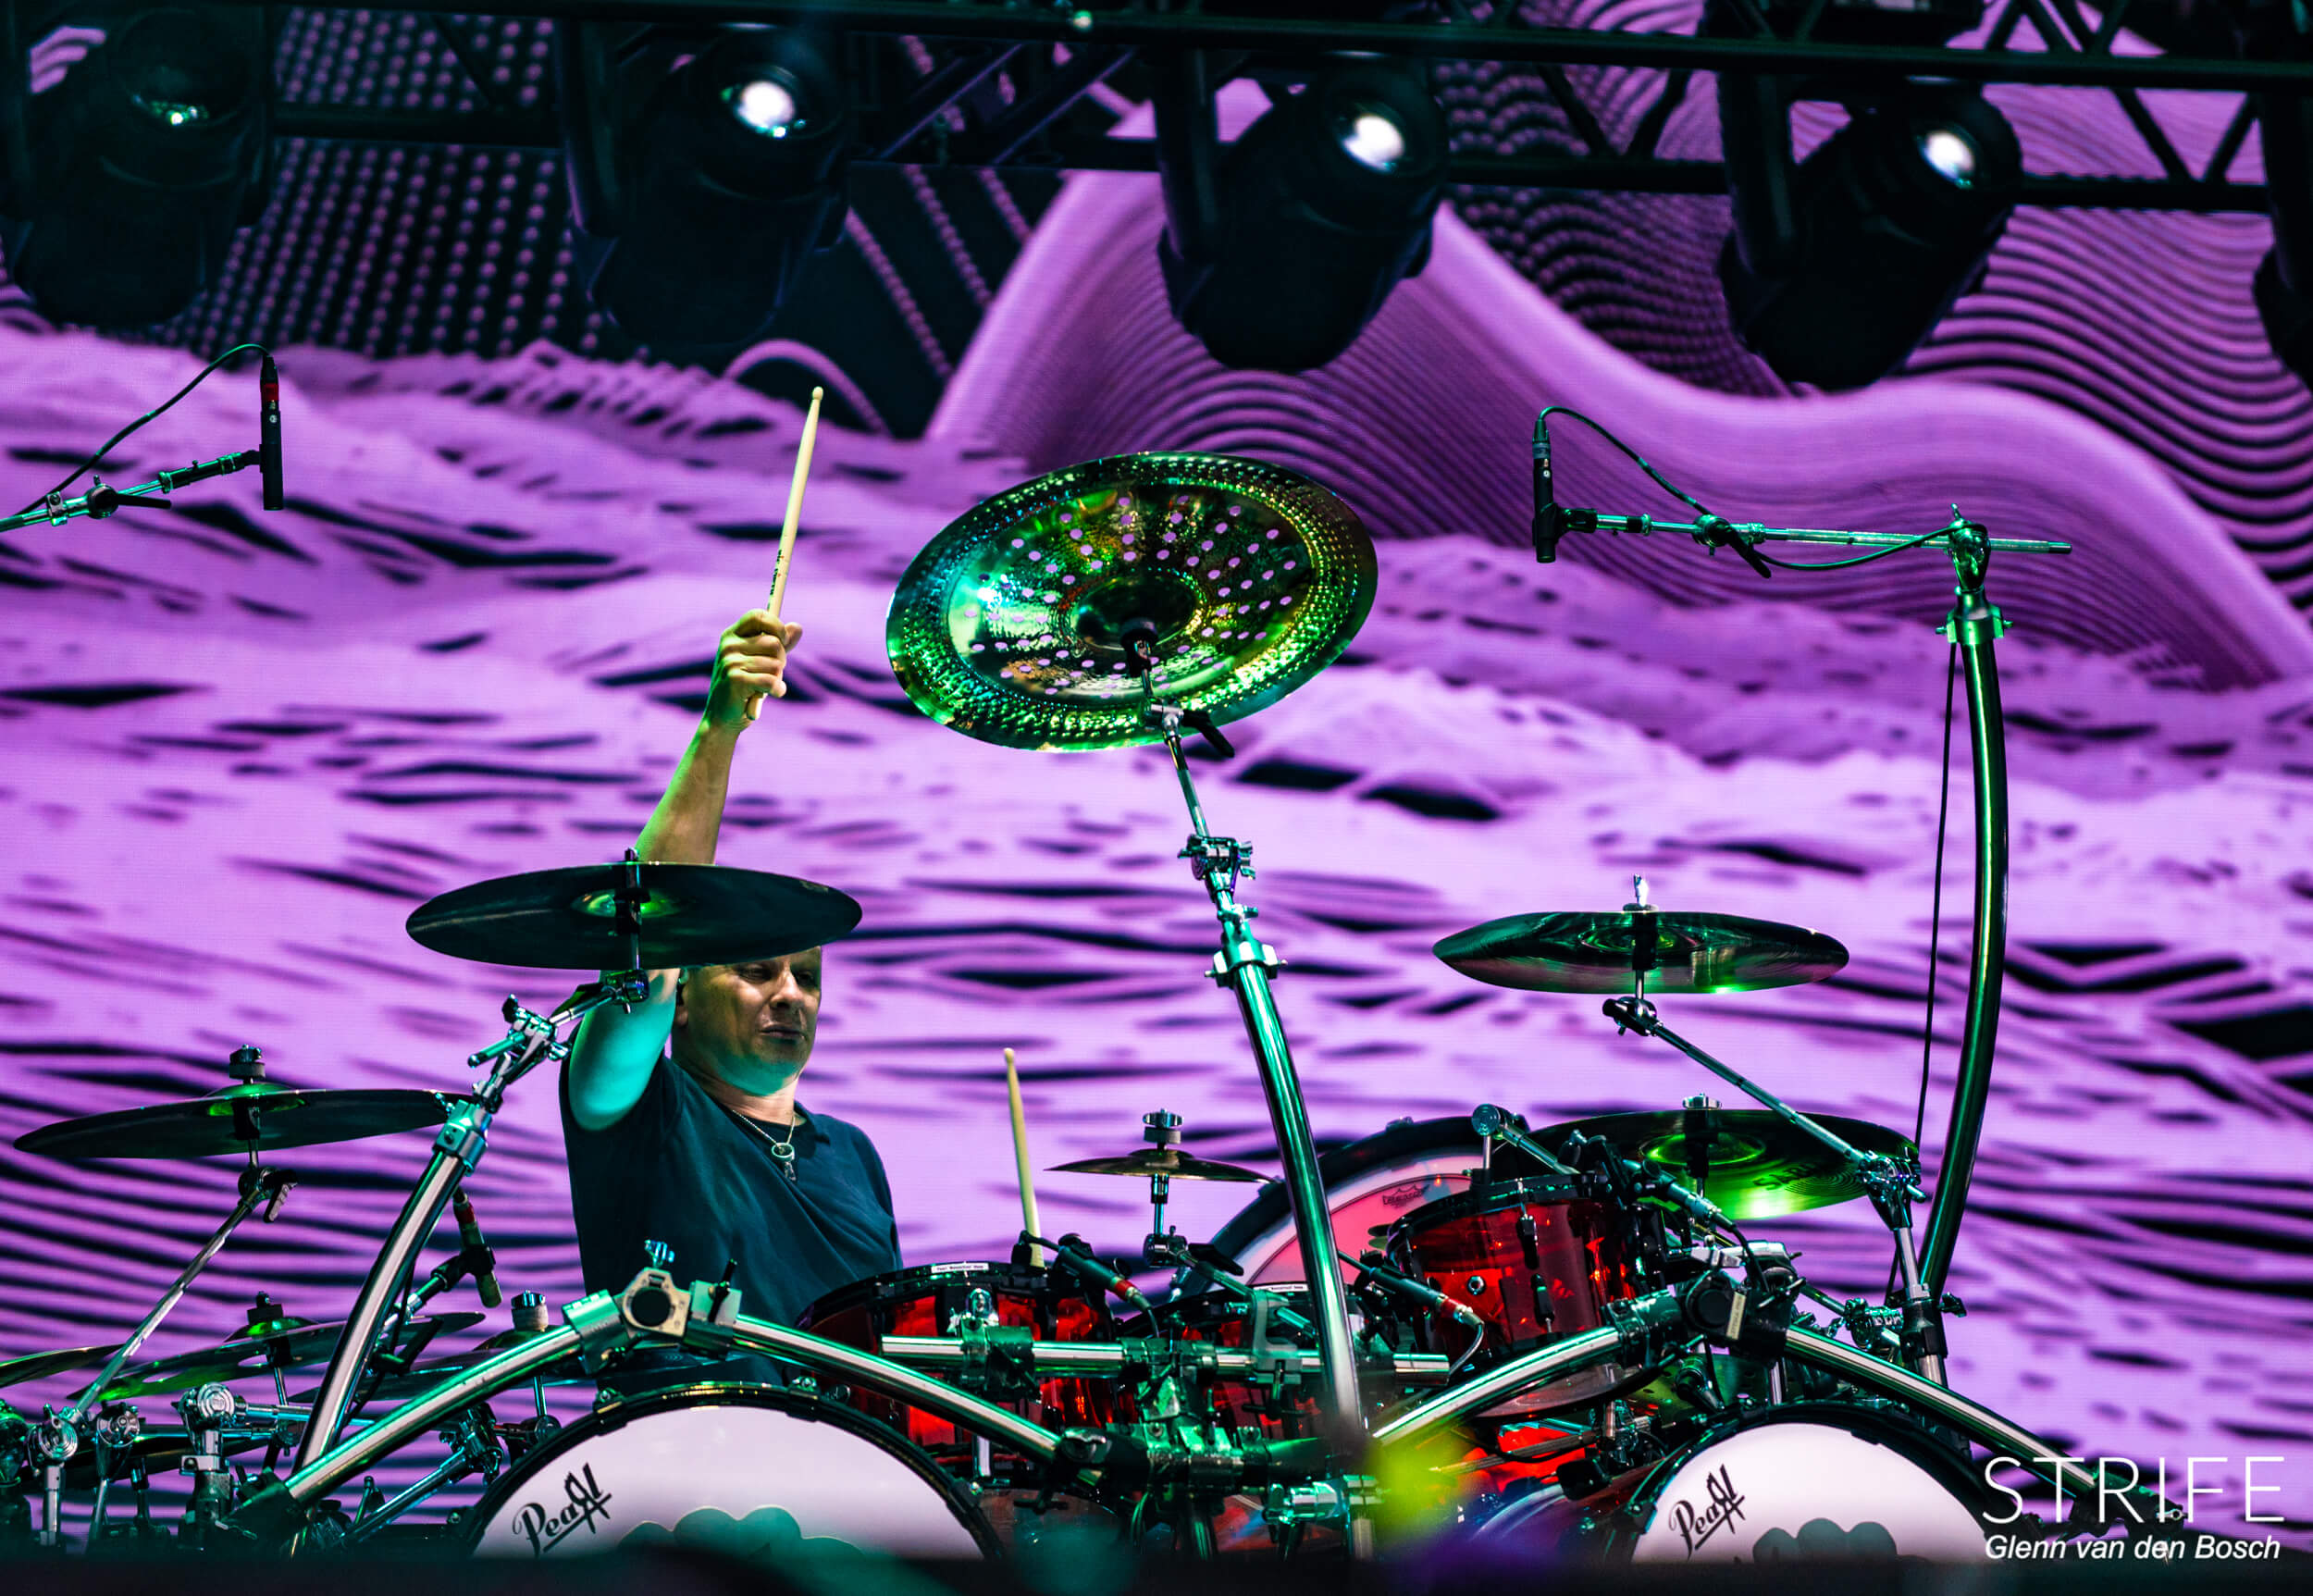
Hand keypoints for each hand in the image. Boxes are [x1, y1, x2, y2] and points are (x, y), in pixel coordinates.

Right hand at [705, 610, 801, 730]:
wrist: (722, 718)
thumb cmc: (745, 688)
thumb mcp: (763, 662)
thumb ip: (780, 644)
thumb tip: (797, 627)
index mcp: (732, 635)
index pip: (758, 615)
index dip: (776, 625)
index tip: (784, 640)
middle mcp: (728, 645)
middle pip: (774, 643)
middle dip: (781, 660)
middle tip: (773, 673)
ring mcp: (730, 662)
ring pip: (775, 664)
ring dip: (778, 678)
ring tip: (765, 687)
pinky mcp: (735, 680)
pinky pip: (771, 680)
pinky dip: (777, 689)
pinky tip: (773, 693)